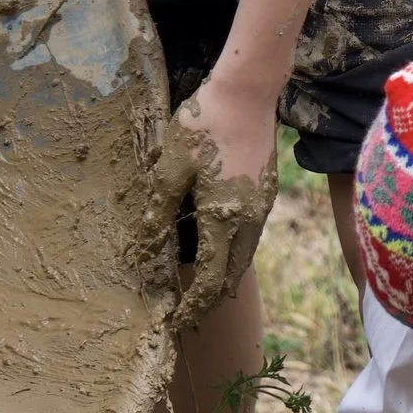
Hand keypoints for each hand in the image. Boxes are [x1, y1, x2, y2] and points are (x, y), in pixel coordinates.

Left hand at [158, 74, 280, 325]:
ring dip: (225, 280)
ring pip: (244, 258)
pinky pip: (250, 238)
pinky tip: (221, 251)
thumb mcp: (171, 166)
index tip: (177, 321)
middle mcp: (248, 221)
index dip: (194, 305)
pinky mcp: (265, 193)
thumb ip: (159, 210)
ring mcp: (261, 208)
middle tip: (190, 316)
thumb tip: (147, 248)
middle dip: (211, 301)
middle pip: (232, 276)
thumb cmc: (204, 123)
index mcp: (223, 219)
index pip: (211, 280)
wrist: (248, 91)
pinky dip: (234, 256)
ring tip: (204, 293)